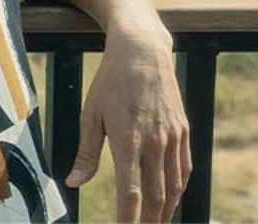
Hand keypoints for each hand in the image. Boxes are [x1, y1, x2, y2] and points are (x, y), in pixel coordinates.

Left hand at [66, 28, 190, 222]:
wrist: (143, 51)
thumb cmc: (110, 82)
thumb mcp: (90, 114)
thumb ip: (86, 152)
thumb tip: (73, 182)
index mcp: (128, 139)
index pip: (131, 190)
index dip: (128, 216)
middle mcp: (155, 142)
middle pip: (156, 195)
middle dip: (149, 221)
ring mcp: (173, 137)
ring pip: (174, 186)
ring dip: (166, 211)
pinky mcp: (183, 131)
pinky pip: (184, 169)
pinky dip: (179, 190)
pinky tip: (171, 200)